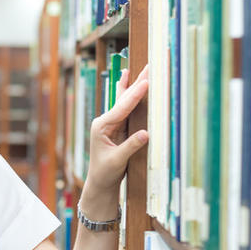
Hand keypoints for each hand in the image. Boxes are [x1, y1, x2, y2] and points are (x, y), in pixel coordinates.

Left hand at [85, 64, 149, 192]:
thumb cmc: (105, 173)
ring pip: (126, 101)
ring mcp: (112, 123)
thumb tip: (146, 134)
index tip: (146, 81)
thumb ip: (131, 146)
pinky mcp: (119, 128)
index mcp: (101, 126)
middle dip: (137, 82)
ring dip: (136, 85)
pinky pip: (128, 109)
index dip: (135, 94)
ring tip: (143, 69)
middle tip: (150, 66)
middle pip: (123, 99)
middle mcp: (105, 121)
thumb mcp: (117, 161)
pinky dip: (134, 96)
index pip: (122, 107)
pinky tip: (132, 82)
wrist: (100, 183)